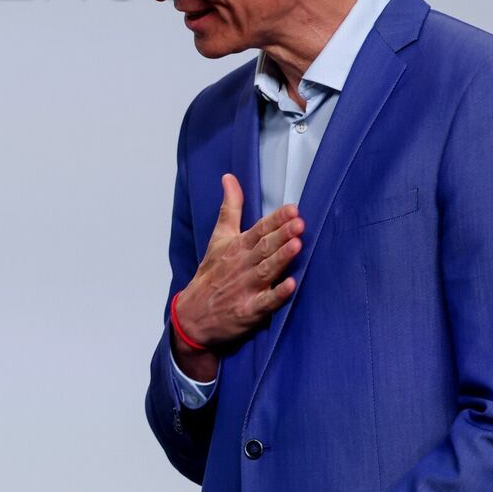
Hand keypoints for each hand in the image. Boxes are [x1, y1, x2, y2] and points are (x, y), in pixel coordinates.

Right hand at [173, 175, 302, 379]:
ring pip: (265, 271)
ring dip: (280, 258)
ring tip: (297, 245)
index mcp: (237, 247)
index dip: (275, 220)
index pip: (258, 230)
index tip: (292, 209)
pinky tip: (290, 285)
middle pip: (263, 248)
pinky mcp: (247, 311)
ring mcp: (245, 289)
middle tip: (299, 223)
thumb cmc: (211, 273)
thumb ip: (230, 208)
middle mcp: (241, 265)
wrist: (193, 314)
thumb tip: (229, 177)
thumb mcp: (219, 238)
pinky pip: (264, 303)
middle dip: (281, 235)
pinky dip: (276, 294)